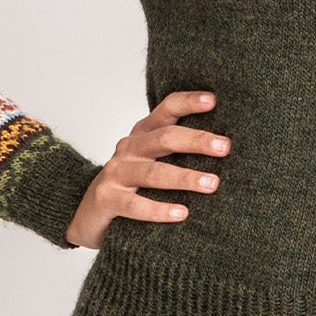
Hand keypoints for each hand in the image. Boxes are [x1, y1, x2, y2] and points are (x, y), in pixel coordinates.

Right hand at [65, 89, 228, 248]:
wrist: (87, 213)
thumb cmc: (132, 184)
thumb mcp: (152, 161)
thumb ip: (179, 151)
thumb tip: (228, 147)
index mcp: (144, 133)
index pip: (167, 109)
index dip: (189, 102)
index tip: (214, 101)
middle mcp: (129, 148)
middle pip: (165, 138)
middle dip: (197, 141)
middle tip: (225, 148)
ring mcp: (115, 173)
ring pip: (153, 173)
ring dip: (185, 177)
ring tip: (212, 184)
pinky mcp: (106, 199)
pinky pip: (135, 205)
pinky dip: (159, 209)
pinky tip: (182, 213)